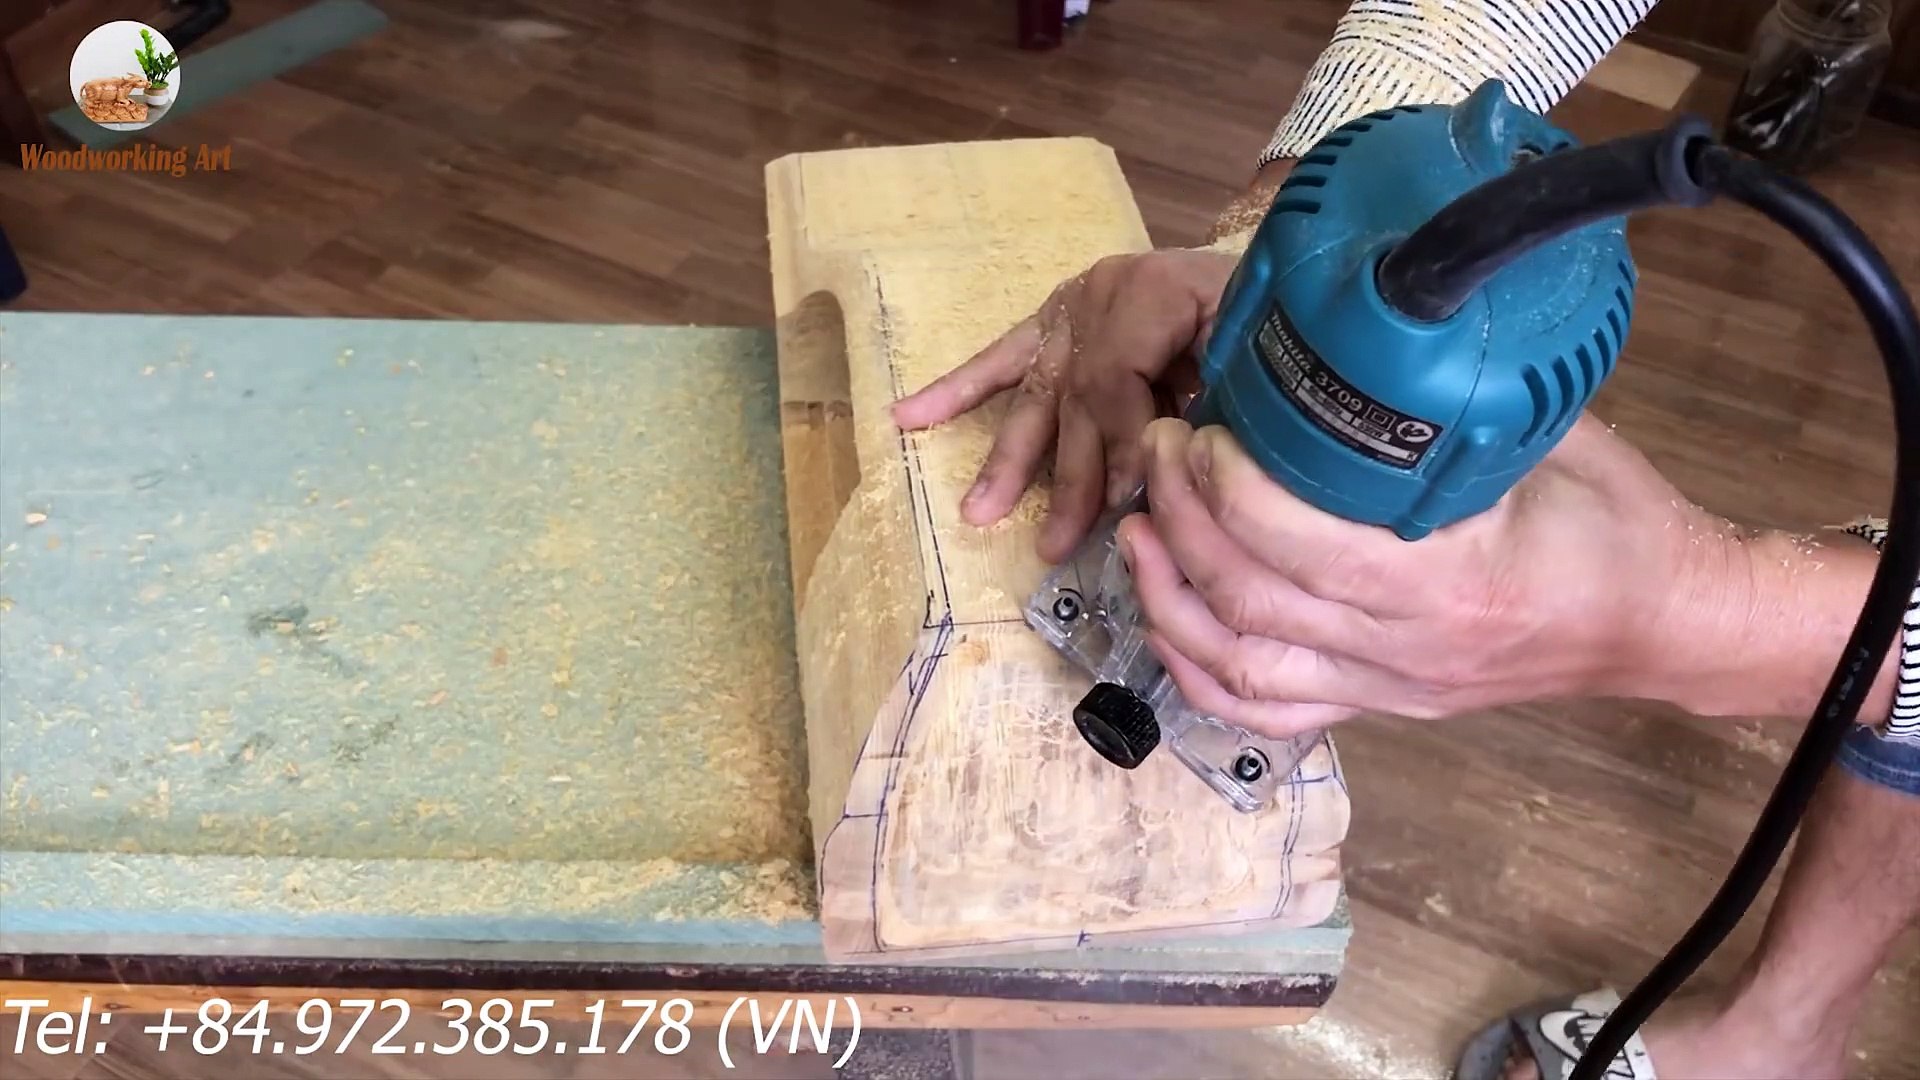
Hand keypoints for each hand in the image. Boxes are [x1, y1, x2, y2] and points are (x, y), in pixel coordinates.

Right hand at [891, 159, 1296, 563]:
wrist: (1278, 269)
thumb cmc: (1275, 321)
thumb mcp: (1259, 354)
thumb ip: (1217, 402)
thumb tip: (1173, 469)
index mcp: (1155, 289)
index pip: (1116, 380)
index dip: (1120, 446)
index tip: (1126, 504)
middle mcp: (1103, 293)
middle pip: (1076, 399)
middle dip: (1068, 479)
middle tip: (1055, 544)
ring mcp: (1075, 307)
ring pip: (1035, 392)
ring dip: (1008, 458)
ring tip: (980, 513)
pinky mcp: (1059, 319)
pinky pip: (1003, 357)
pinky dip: (957, 387)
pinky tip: (909, 416)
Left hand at [1117, 414, 1767, 736]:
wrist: (1664, 624)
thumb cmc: (1617, 521)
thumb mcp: (1552, 438)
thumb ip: (1458, 402)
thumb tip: (1375, 333)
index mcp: (1454, 581)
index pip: (1307, 546)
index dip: (1231, 489)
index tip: (1202, 428)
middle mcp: (1410, 650)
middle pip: (1255, 601)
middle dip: (1183, 522)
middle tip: (1160, 449)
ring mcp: (1390, 688)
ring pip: (1244, 667)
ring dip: (1170, 598)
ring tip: (1134, 528)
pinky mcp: (1380, 708)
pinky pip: (1269, 715)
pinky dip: (1201, 675)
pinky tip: (1167, 622)